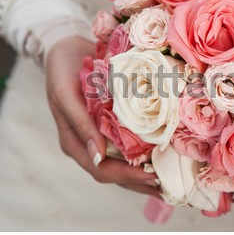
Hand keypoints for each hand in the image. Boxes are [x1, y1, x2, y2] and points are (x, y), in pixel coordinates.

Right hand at [46, 36, 160, 197]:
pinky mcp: (112, 124)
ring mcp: (101, 135)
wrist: (67, 48)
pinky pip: (130, 144)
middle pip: (116, 173)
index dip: (128, 176)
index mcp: (74, 142)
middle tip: (169, 186)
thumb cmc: (62, 69)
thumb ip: (79, 125)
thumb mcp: (65, 94)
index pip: (102, 170)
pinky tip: (165, 155)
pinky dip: (146, 152)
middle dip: (141, 182)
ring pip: (125, 163)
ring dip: (146, 173)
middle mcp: (89, 143)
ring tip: (171, 179)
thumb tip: (97, 158)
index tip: (153, 175)